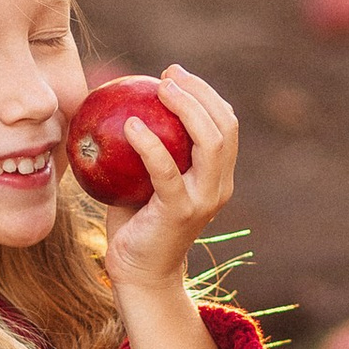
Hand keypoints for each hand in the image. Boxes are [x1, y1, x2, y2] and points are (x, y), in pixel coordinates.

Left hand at [100, 63, 238, 297]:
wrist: (139, 273)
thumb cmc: (135, 223)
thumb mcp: (144, 178)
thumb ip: (145, 148)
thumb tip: (122, 102)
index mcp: (218, 176)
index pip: (226, 124)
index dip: (206, 93)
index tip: (173, 75)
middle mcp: (220, 186)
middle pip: (225, 126)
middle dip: (201, 92)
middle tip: (167, 75)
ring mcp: (205, 200)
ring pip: (211, 142)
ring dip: (187, 108)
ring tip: (158, 89)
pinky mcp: (181, 212)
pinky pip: (167, 171)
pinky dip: (150, 145)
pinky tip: (130, 125)